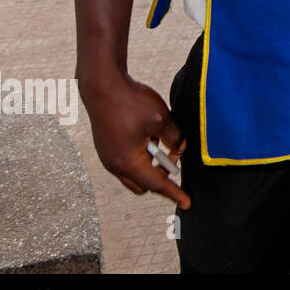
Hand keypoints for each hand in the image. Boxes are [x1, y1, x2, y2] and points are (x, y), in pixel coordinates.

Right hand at [82, 72, 189, 208]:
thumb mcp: (162, 120)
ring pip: (134, 172)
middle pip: (143, 184)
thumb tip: (180, 149)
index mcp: (128, 163)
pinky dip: (141, 155)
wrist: (102, 85)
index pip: (157, 184)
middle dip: (161, 176)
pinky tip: (149, 135)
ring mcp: (108, 156)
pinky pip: (126, 160)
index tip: (187, 203)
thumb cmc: (131, 102)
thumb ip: (176, 138)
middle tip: (174, 156)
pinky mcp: (106, 147)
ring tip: (161, 140)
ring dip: (151, 163)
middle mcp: (115, 164)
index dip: (174, 193)